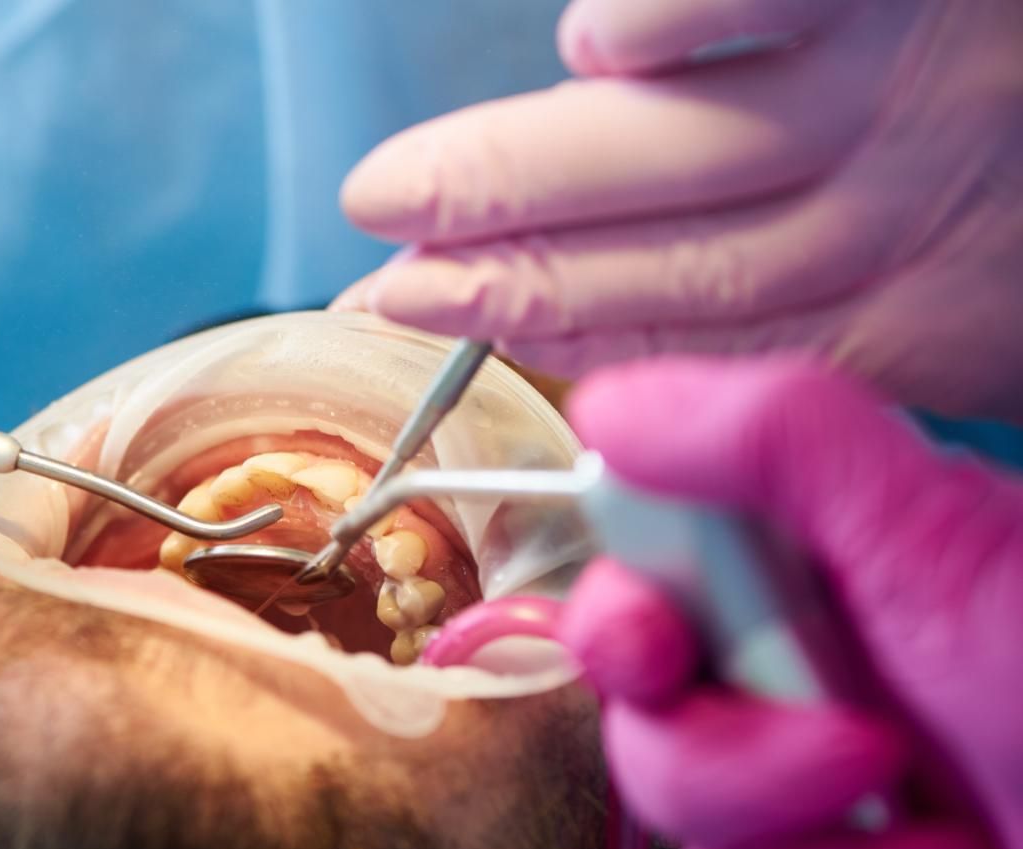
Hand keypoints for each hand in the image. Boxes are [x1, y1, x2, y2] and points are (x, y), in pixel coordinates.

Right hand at [336, 0, 1022, 420]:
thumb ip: (910, 314)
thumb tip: (718, 336)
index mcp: (946, 302)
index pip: (687, 338)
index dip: (543, 342)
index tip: (431, 330)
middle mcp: (910, 200)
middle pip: (655, 260)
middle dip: (498, 277)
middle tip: (375, 273)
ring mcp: (912, 72)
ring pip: (676, 150)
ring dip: (521, 176)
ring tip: (395, 194)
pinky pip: (760, 1)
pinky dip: (672, 25)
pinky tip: (595, 43)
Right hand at [557, 356, 1014, 848]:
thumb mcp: (949, 544)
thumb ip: (780, 442)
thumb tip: (611, 403)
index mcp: (811, 568)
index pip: (637, 570)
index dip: (618, 614)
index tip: (659, 648)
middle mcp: (797, 668)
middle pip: (638, 714)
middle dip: (720, 757)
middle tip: (850, 752)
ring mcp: (808, 787)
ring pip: (683, 826)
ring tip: (937, 838)